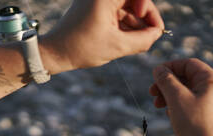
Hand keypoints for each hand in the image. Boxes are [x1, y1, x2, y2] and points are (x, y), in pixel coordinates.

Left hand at [40, 0, 163, 73]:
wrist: (55, 53)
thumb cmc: (81, 48)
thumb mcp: (117, 47)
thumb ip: (142, 40)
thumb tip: (157, 34)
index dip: (149, 10)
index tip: (152, 28)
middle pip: (134, 0)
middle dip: (144, 19)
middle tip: (151, 37)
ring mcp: (97, 1)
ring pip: (127, 7)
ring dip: (136, 24)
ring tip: (140, 43)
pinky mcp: (94, 8)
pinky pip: (117, 12)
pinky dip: (125, 25)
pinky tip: (131, 40)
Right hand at [149, 58, 212, 135]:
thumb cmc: (194, 124)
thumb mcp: (176, 98)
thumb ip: (166, 80)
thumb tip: (158, 69)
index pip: (189, 64)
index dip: (169, 67)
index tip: (154, 75)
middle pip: (187, 77)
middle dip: (167, 83)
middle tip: (152, 92)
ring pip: (188, 90)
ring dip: (170, 94)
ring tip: (157, 105)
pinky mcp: (209, 114)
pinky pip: (191, 102)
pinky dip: (177, 104)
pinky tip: (168, 113)